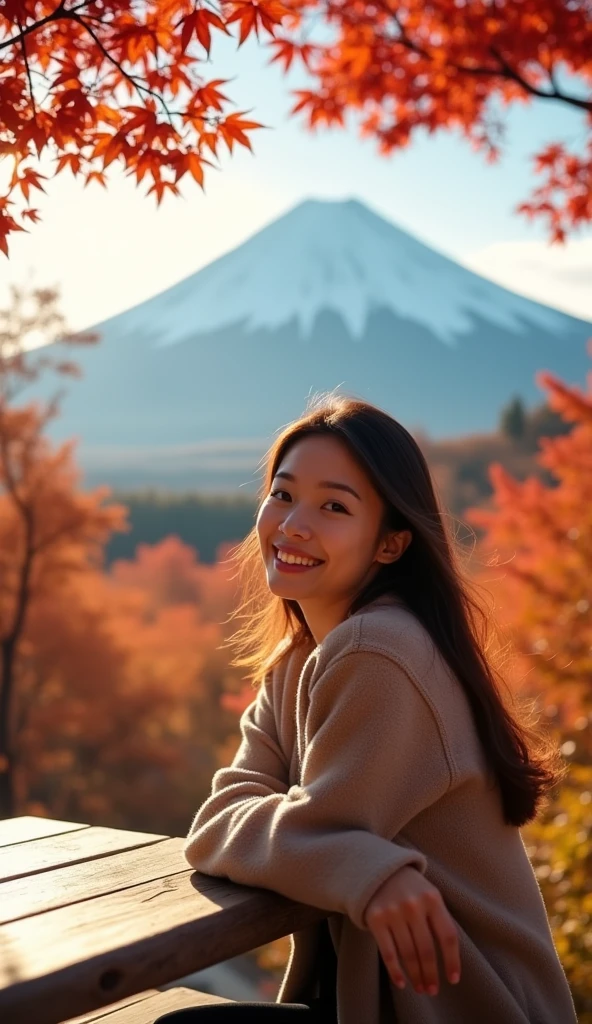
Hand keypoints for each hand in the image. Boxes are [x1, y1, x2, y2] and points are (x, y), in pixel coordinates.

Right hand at [363, 865, 460, 996]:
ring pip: (408, 953)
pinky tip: (401, 983)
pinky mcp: (375, 918)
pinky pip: (388, 952)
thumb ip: (440, 920)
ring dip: (415, 976)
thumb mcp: (430, 896)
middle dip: (431, 974)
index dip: (452, 961)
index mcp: (432, 899)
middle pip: (427, 949)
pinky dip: (395, 971)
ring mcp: (393, 911)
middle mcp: (413, 905)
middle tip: (432, 990)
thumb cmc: (412, 890)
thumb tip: (450, 960)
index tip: (453, 980)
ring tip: (420, 988)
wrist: (380, 870)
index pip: (448, 936)